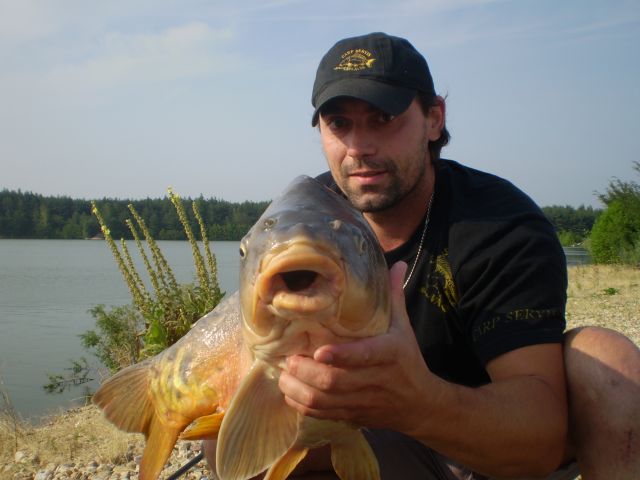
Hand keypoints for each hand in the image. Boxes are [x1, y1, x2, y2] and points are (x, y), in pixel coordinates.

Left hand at [278, 262, 438, 434]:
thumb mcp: (404, 328)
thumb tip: (396, 264)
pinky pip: (323, 414)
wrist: (420, 404)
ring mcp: (362, 401)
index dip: (340, 356)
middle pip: (335, 381)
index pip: (363, 355)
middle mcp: (374, 379)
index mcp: (388, 354)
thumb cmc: (407, 360)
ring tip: (283, 376)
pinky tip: (290, 393)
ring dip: (299, 390)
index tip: (318, 351)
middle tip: (289, 359)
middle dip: (306, 372)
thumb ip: (394, 297)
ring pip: (325, 401)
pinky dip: (302, 405)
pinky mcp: (352, 415)